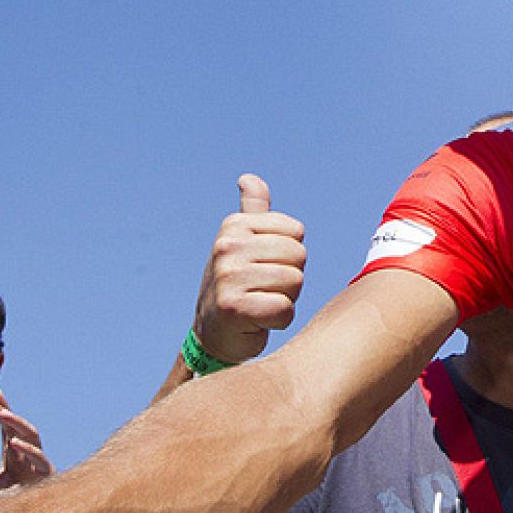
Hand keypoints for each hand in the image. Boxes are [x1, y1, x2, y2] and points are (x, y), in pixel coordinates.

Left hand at [0, 388, 53, 495]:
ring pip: (31, 434)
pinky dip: (27, 448)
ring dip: (17, 423)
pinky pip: (38, 455)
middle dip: (6, 409)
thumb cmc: (17, 495)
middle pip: (18, 424)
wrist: (36, 511)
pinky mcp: (45, 469)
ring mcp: (37, 458)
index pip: (7, 426)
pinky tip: (15, 442)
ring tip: (3, 414)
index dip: (0, 410)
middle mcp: (28, 450)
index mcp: (15, 450)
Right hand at [192, 173, 305, 364]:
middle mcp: (227, 246)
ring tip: (260, 303)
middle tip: (263, 289)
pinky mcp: (234, 307)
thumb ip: (253, 211)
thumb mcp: (241, 243)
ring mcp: (227, 276)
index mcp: (234, 226)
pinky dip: (278, 320)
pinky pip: (285, 310)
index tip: (264, 268)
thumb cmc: (236, 285)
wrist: (213, 334)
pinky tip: (257, 321)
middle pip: (299, 256)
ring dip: (285, 299)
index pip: (297, 233)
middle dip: (290, 278)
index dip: (289, 255)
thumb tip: (249, 178)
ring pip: (295, 283)